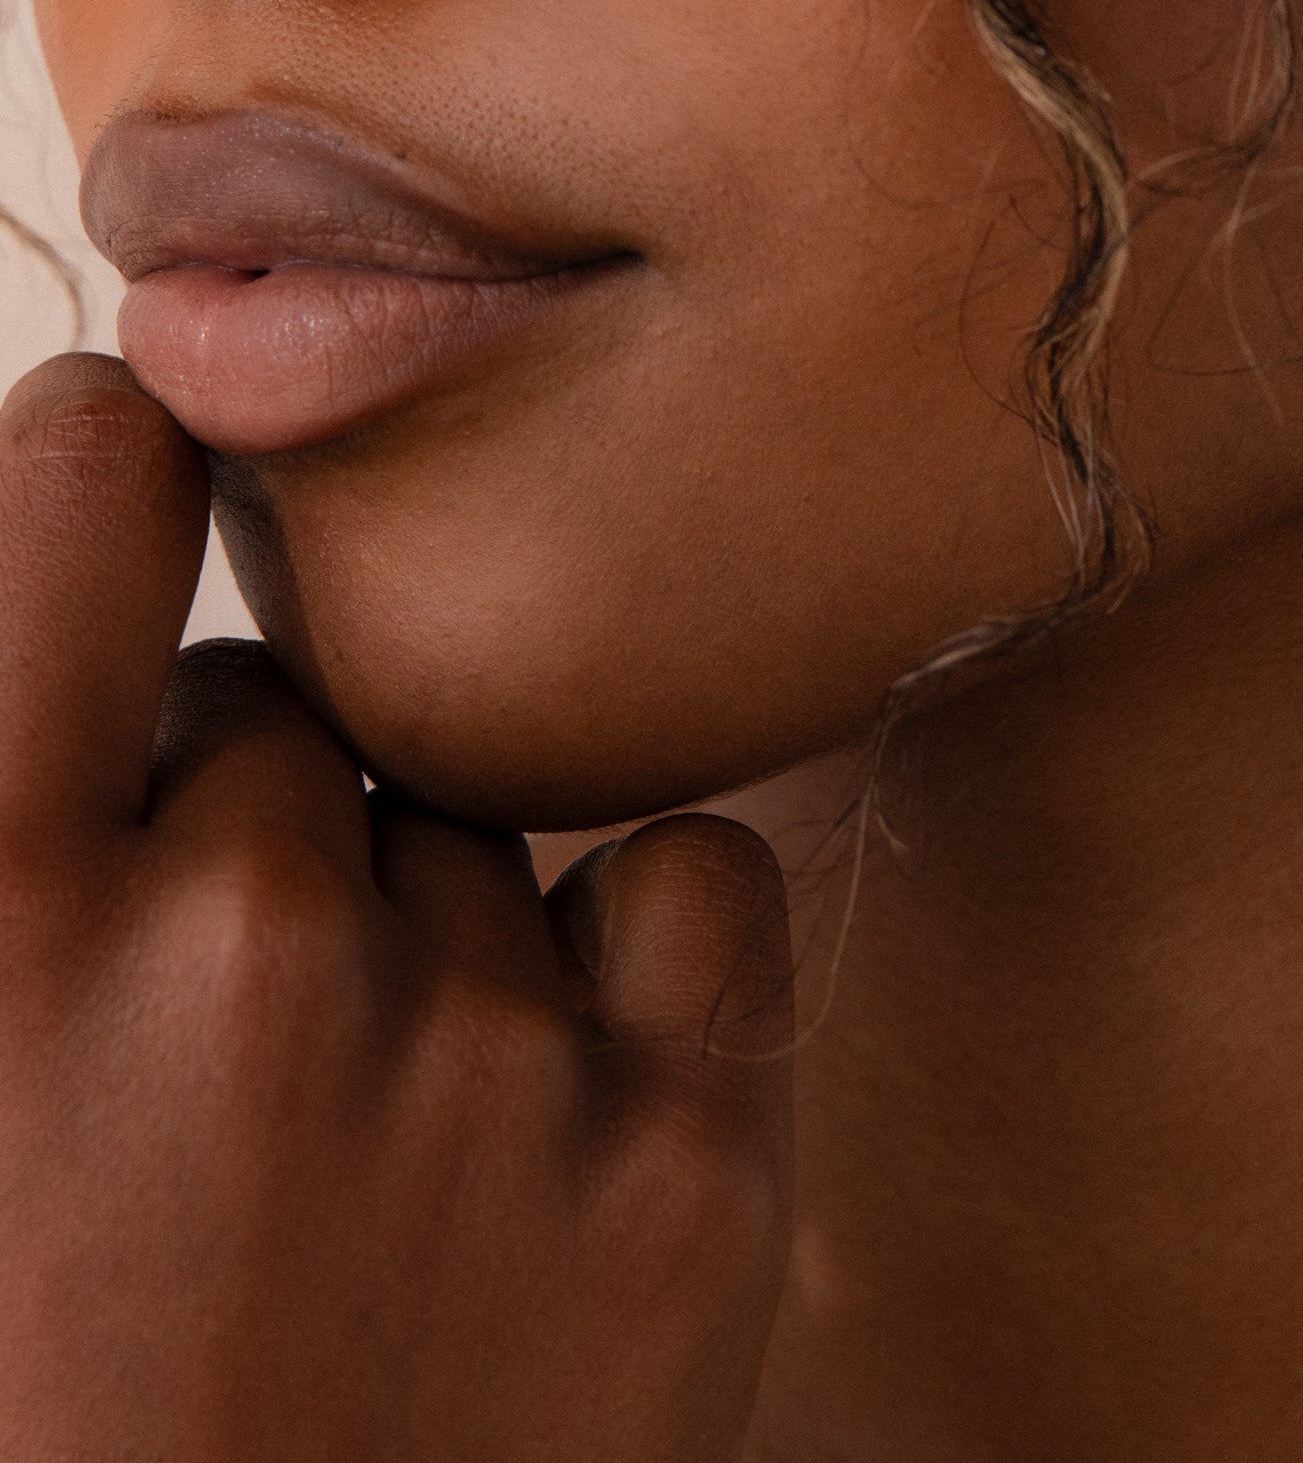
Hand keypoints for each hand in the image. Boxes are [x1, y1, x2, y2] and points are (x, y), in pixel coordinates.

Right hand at [0, 354, 791, 1458]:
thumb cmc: (30, 1413)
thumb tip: (76, 695)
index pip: (77, 476)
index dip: (106, 479)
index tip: (116, 513)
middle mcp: (237, 946)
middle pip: (288, 700)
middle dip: (233, 820)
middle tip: (179, 1057)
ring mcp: (483, 1056)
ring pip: (475, 817)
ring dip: (410, 933)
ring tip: (319, 1178)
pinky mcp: (693, 1170)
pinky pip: (689, 885)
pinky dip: (626, 962)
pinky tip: (526, 1123)